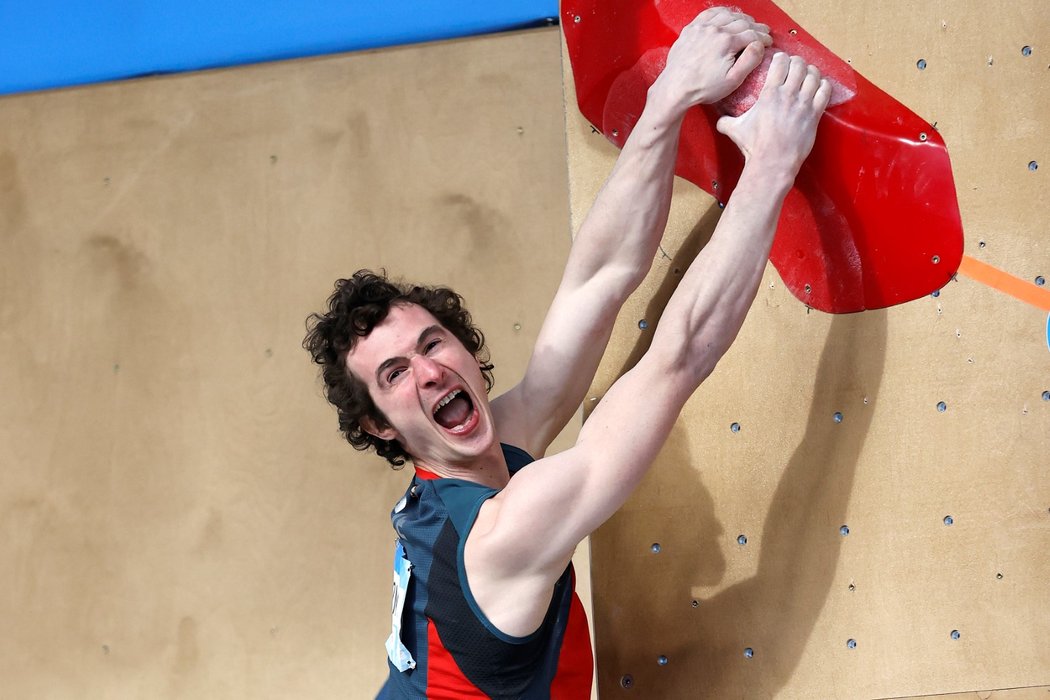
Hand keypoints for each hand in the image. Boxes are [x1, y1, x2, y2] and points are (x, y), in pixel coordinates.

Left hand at [652, 7, 771, 109]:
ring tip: (749, 23)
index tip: (768, 41)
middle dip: (756, 27)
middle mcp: (715, 30)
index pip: (752, 34)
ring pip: (727, 15)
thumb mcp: (732, 80)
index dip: (763, 37)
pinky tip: (727, 16)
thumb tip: (759, 45)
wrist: (676, 87)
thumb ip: (750, 61)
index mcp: (727, 42)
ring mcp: (702, 27)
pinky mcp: (691, 29)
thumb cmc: (703, 88)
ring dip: (741, 18)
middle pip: (742, 23)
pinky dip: (721, 12)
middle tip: (763, 31)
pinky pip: (709, 14)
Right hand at [715, 53, 831, 175]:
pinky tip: (820, 85)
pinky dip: (823, 85)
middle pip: (799, 65)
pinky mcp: (814, 115)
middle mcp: (788, 95)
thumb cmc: (755, 146)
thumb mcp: (735, 130)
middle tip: (794, 65)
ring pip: (814, 75)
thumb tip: (720, 120)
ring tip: (808, 73)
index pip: (780, 63)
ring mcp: (803, 104)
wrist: (773, 162)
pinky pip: (825, 92)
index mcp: (769, 94)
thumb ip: (726, 121)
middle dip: (797, 62)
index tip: (780, 59)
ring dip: (811, 71)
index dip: (781, 57)